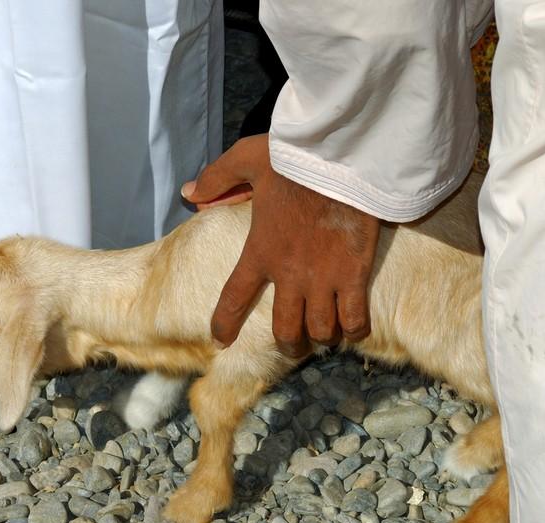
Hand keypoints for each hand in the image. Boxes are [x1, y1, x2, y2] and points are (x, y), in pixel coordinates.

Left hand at [182, 135, 381, 356]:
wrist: (343, 157)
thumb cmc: (296, 157)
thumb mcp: (246, 159)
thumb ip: (217, 179)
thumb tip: (188, 193)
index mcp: (260, 250)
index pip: (234, 298)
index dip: (226, 324)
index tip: (221, 340)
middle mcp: (290, 273)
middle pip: (285, 330)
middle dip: (288, 344)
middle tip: (292, 343)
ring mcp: (324, 278)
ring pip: (320, 330)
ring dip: (321, 337)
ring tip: (324, 335)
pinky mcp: (355, 274)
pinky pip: (355, 318)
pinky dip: (354, 330)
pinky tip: (353, 328)